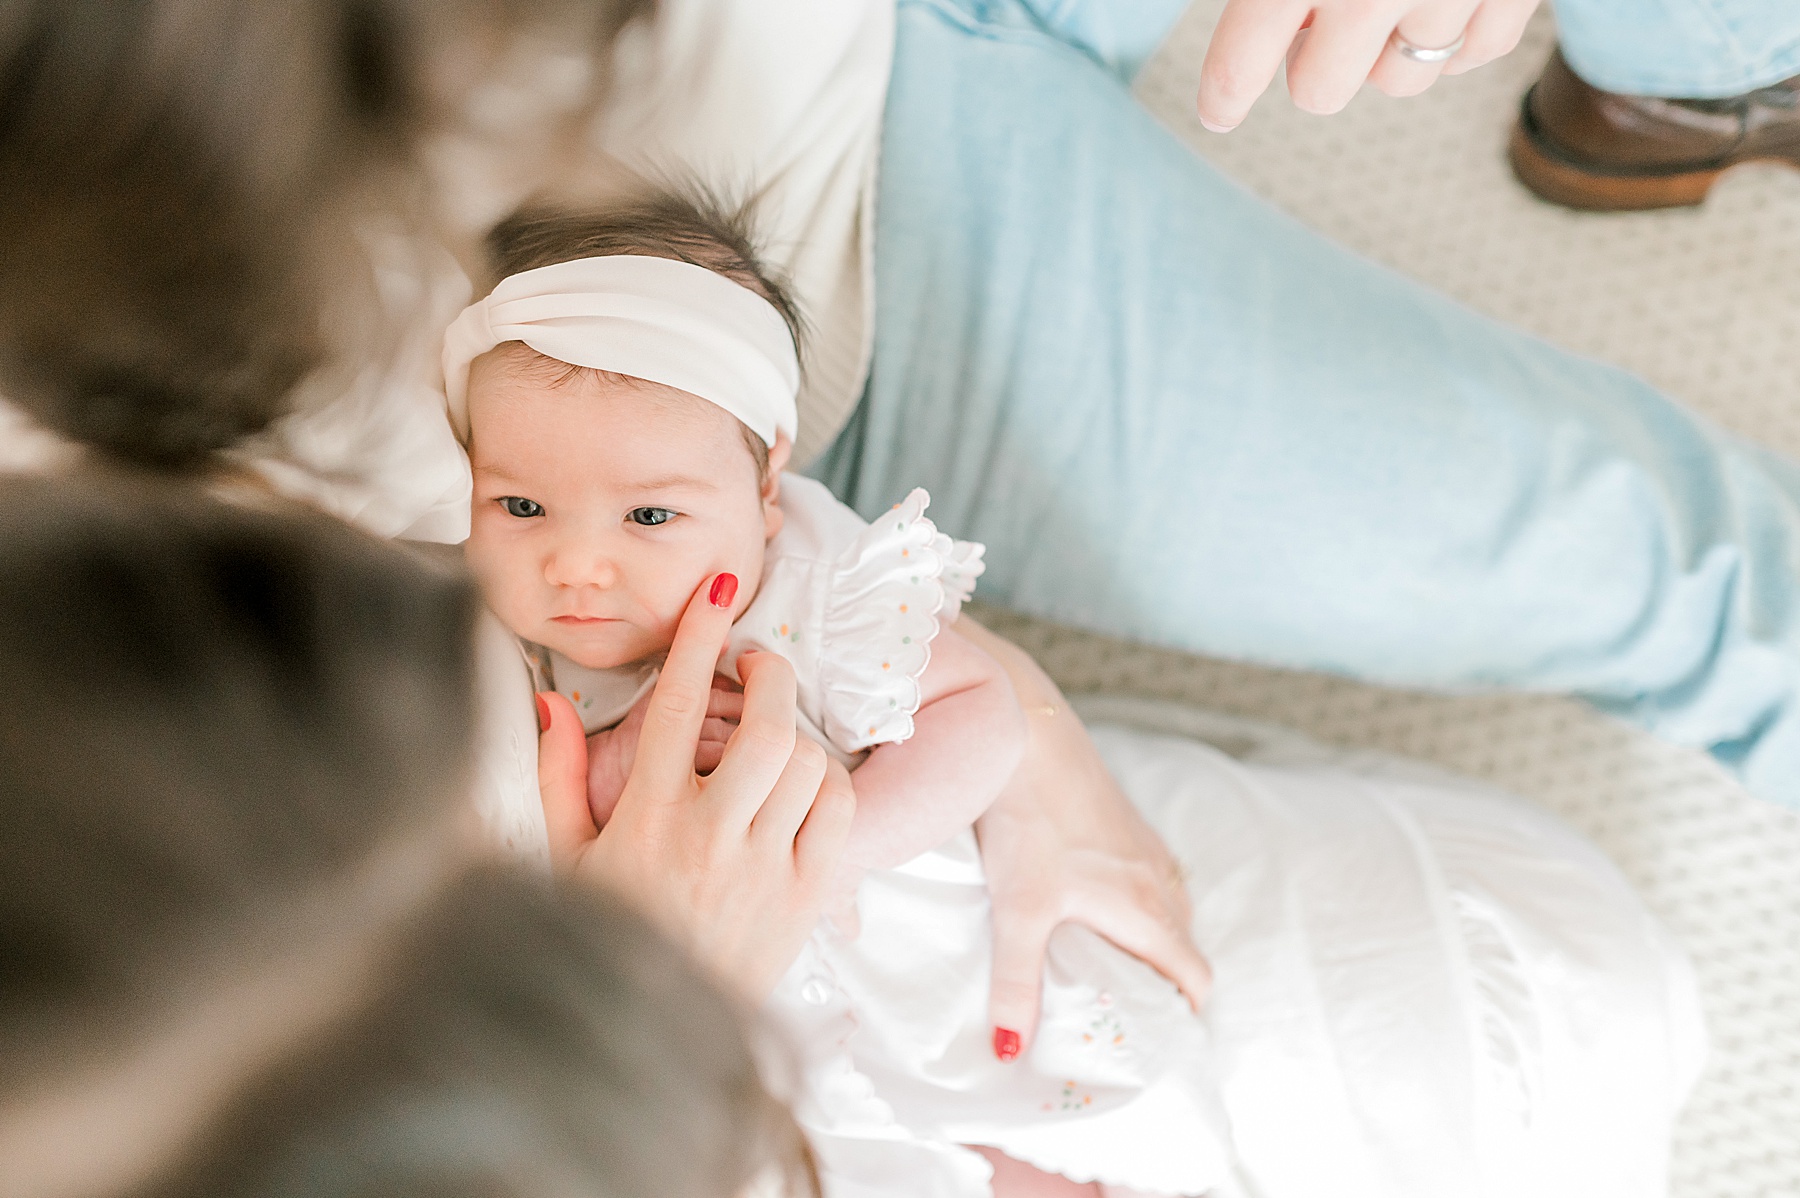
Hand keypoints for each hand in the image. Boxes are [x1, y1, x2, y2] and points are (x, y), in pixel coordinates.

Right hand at [538, 573, 855, 999]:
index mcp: (644, 817)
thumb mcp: (562, 858)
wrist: (646, 1038)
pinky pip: (835, 813)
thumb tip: (549, 699)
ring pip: (804, 764)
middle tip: (756, 662)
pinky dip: (827, 782)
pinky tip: (800, 784)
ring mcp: (762, 869)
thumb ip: (557, 774)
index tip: (718, 590)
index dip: (699, 637)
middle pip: (763, 725)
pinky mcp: (804, 899)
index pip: (674, 704)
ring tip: (772, 733)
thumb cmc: (601, 936)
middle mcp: (708, 836)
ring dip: (794, 733)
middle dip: (768, 675)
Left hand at [958, 621, 1210, 1057]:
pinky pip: (1149, 875)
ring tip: (1109, 962)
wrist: (1023, 731)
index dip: (1185, 1011)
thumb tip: (1009, 1050)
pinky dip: (1137, 901)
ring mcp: (1144, 846)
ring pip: (1168, 907)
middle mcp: (1158, 879)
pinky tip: (1093, 900)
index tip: (1159, 1034)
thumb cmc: (1030, 819)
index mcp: (1147, 908)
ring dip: (1152, 938)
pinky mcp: (1123, 821)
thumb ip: (1017, 983)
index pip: (1195, 975)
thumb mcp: (1018, 909)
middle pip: (1184, 945)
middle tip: (1125, 1008)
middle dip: (1166, 980)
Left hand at [1196, 0, 1540, 130]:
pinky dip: (1458, 33)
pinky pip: (1473, 55)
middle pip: (1321, 92)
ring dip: (1388, 49)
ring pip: (1401, 79)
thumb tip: (1268, 29)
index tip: (1217, 112)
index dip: (1223, 92)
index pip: (1240, 60)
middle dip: (1316, 65)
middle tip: (1320, 26)